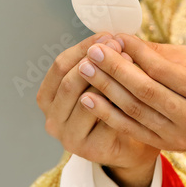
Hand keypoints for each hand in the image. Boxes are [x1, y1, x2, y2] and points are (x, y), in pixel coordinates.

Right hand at [37, 33, 158, 186]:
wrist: (133, 145)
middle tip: (120, 46)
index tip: (108, 36)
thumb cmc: (116, 108)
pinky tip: (136, 88)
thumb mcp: (102, 82)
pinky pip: (106, 120)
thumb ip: (99, 63)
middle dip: (97, 61)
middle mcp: (53, 119)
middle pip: (69, 82)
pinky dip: (121, 101)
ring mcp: (69, 138)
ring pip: (87, 101)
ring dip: (109, 79)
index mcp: (49, 98)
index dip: (84, 48)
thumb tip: (109, 37)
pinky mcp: (90, 151)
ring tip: (131, 62)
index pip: (60, 66)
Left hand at [77, 34, 185, 162]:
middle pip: (145, 90)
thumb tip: (124, 41)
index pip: (162, 69)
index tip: (115, 37)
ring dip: (106, 89)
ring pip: (135, 110)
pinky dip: (108, 114)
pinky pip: (131, 129)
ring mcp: (179, 135)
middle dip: (115, 69)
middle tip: (93, 51)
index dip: (135, 52)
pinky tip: (89, 99)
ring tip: (84, 69)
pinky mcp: (166, 145)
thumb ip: (162, 54)